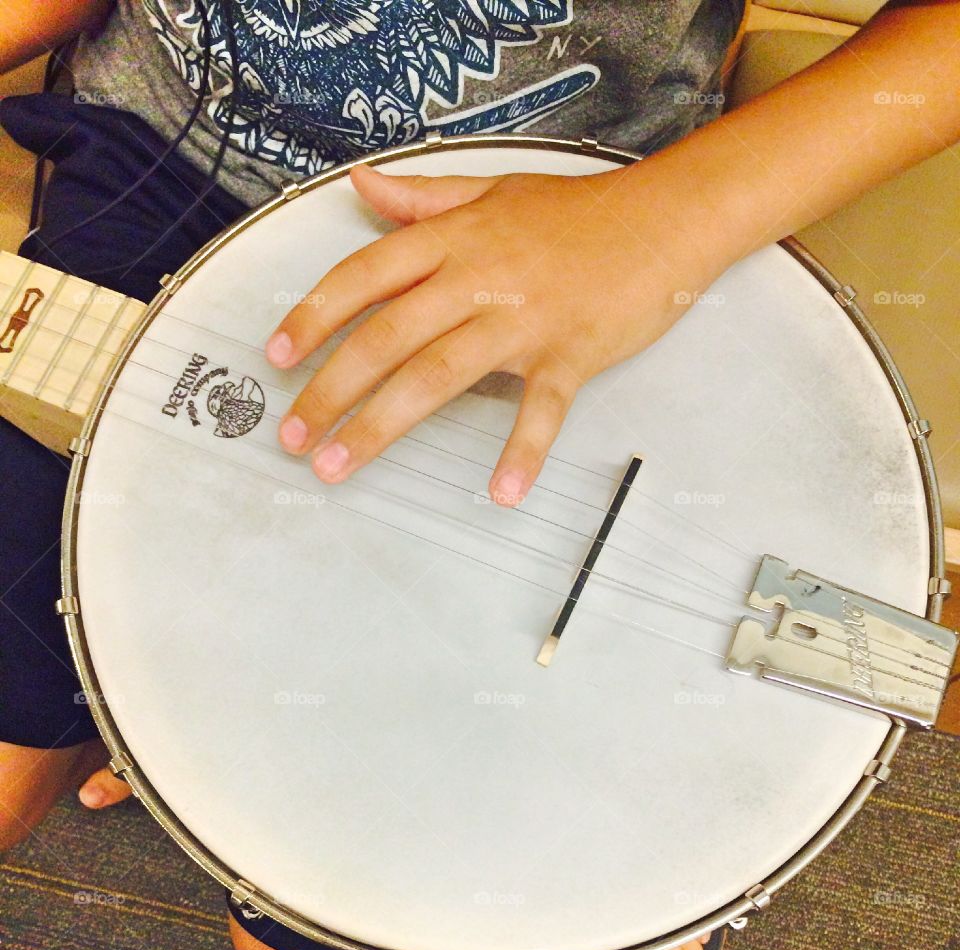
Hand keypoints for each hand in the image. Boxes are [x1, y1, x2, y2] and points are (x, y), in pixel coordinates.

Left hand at [266, 158, 731, 504]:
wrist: (664, 220)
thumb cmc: (578, 213)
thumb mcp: (493, 189)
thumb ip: (423, 198)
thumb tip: (361, 188)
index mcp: (455, 239)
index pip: (365, 277)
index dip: (313, 316)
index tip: (277, 357)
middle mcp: (479, 277)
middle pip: (387, 336)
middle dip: (331, 389)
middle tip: (294, 436)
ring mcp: (524, 319)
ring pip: (438, 375)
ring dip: (382, 425)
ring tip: (340, 466)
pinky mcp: (569, 355)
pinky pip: (541, 410)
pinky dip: (523, 451)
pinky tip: (502, 492)